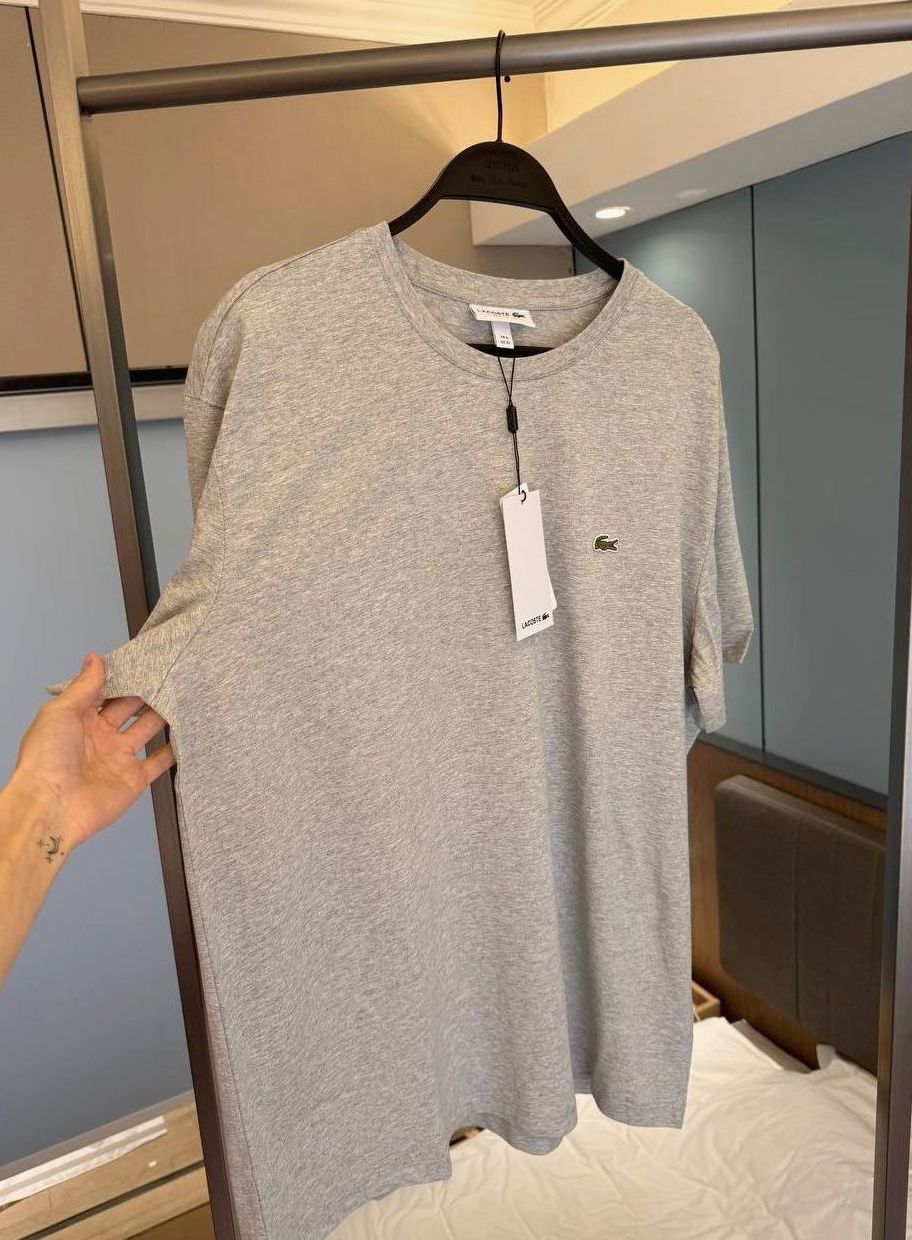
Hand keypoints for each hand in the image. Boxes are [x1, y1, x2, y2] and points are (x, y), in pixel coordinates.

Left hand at [8, 652, 174, 849]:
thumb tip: (95, 657)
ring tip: (184, 694)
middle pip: (129, 709)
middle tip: (171, 673)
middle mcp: (100, 736)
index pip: (106, 693)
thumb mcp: (60, 712)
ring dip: (163, 716)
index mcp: (80, 719)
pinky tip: (188, 733)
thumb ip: (83, 686)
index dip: (123, 678)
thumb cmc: (49, 755)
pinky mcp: (135, 779)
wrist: (53, 807)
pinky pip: (158, 762)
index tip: (146, 661)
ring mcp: (119, 758)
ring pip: (146, 730)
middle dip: (147, 692)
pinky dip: (173, 750)